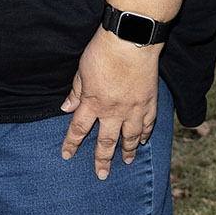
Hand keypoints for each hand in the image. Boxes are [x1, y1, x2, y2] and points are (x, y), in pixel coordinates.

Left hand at [59, 28, 162, 179]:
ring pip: (130, 137)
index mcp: (93, 103)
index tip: (67, 155)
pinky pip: (148, 124)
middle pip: (106, 141)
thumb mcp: (82, 70)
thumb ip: (76, 91)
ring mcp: (134, 108)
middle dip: (102, 159)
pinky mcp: (149, 102)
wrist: (131, 40)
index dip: (72, 143)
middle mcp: (113, 111)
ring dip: (127, 151)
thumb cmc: (103, 51)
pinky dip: (145, 134)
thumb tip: (65, 108)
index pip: (79, 129)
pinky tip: (143, 141)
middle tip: (102, 174)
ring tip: (126, 162)